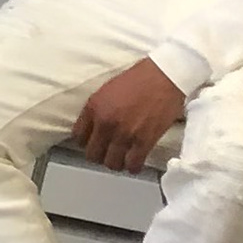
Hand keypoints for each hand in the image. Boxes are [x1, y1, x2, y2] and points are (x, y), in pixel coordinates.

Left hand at [70, 58, 186, 174]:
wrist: (165, 76)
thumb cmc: (139, 78)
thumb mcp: (108, 89)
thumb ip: (97, 109)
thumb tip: (93, 127)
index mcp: (94, 107)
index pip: (78, 137)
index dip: (86, 143)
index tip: (93, 143)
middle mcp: (105, 122)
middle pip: (92, 154)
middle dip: (100, 155)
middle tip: (108, 152)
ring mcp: (124, 133)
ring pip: (111, 163)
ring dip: (116, 162)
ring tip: (122, 158)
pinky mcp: (144, 141)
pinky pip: (132, 165)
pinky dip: (133, 166)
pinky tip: (135, 162)